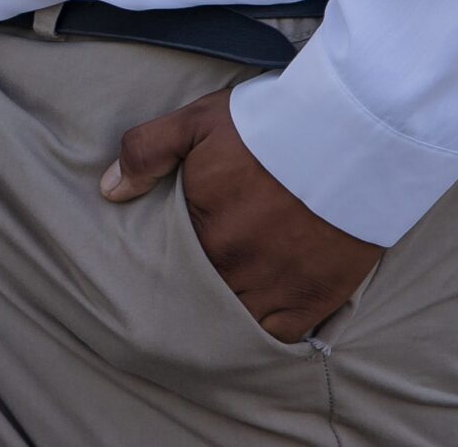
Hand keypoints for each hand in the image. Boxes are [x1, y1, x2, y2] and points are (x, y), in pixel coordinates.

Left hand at [100, 88, 381, 340]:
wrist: (347, 136)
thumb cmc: (268, 125)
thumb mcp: (196, 121)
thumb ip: (147, 152)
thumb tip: (109, 190)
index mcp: (203, 229)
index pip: (169, 264)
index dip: (167, 263)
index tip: (167, 260)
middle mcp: (234, 267)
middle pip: (201, 296)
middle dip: (193, 292)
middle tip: (190, 287)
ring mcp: (275, 288)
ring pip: (236, 320)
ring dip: (226, 313)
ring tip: (218, 306)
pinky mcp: (313, 299)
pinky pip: (279, 337)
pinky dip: (266, 333)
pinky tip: (257, 320)